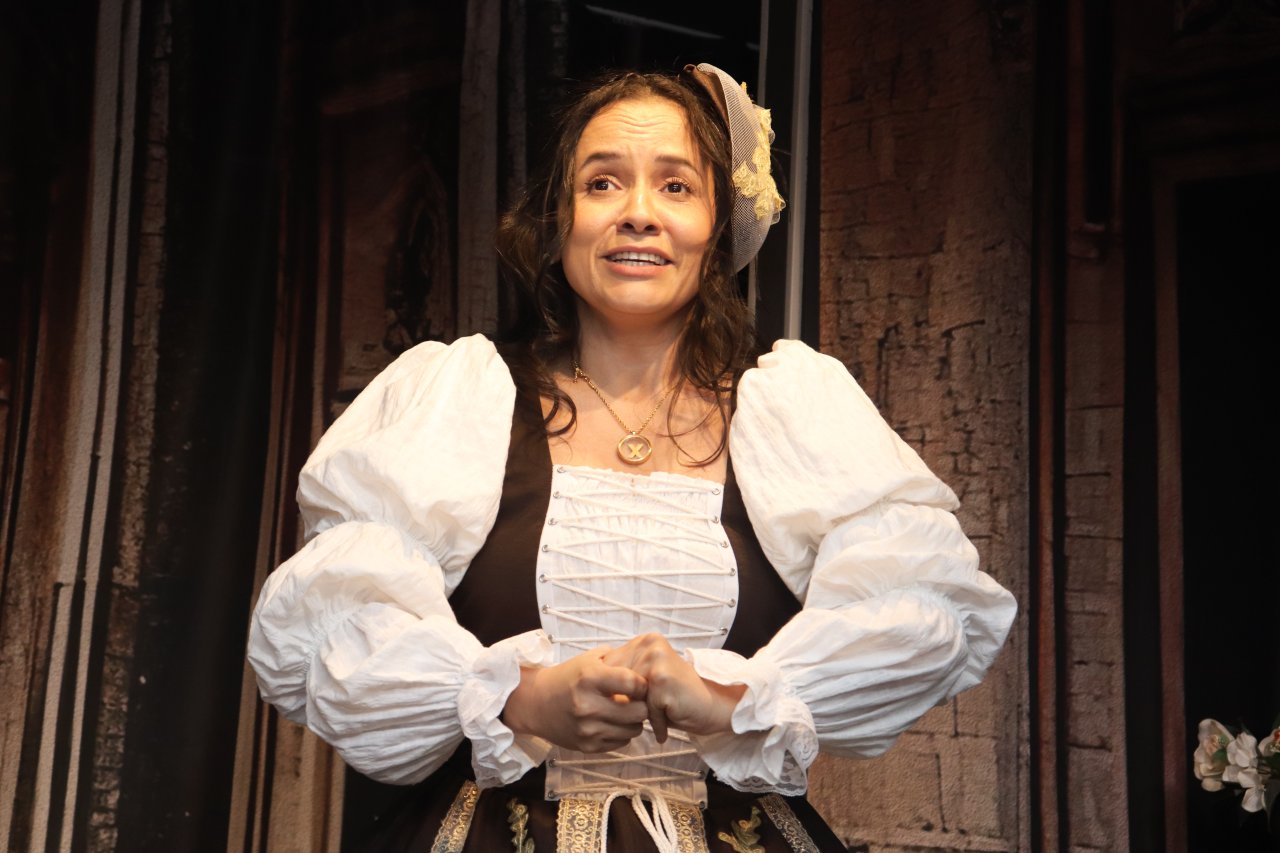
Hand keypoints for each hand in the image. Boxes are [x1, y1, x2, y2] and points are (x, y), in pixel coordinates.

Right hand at [501, 647, 649, 752]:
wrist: (535, 703)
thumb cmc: (567, 678)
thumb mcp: (588, 659)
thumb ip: (618, 660)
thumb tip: (647, 667)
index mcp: (589, 678)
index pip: (635, 684)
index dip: (642, 683)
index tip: (639, 683)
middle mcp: (588, 705)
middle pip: (639, 711)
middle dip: (641, 704)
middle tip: (635, 700)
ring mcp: (588, 729)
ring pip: (634, 730)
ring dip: (633, 720)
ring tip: (624, 711)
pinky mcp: (588, 746)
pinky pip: (622, 742)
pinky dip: (622, 733)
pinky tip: (612, 722)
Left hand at [602, 634, 745, 742]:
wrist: (712, 706)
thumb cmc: (676, 697)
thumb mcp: (646, 681)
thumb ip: (624, 678)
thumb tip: (592, 689)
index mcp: (643, 641)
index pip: (610, 667)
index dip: (613, 691)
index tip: (622, 702)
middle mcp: (649, 644)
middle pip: (617, 683)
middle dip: (628, 703)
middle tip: (646, 709)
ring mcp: (656, 660)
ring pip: (630, 698)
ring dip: (643, 713)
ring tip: (659, 714)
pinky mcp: (662, 679)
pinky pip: (646, 709)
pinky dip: (656, 721)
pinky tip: (668, 719)